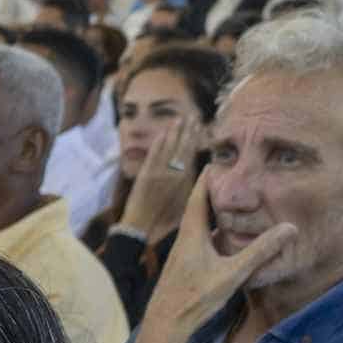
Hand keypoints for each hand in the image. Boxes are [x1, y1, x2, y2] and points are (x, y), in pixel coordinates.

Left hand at [120, 117, 200, 240]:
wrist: (142, 227)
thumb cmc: (164, 219)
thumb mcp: (184, 202)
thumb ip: (190, 183)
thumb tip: (200, 169)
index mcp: (185, 179)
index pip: (192, 153)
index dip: (196, 138)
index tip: (200, 125)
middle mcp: (174, 173)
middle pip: (183, 146)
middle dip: (188, 130)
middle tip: (193, 115)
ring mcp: (160, 172)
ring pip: (169, 147)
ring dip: (174, 131)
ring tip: (179, 119)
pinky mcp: (146, 174)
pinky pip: (154, 154)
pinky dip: (159, 142)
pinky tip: (163, 132)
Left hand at [144, 166, 297, 336]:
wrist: (164, 326)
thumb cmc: (194, 299)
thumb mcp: (232, 273)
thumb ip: (260, 251)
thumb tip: (289, 229)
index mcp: (192, 232)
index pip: (200, 194)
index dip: (210, 176)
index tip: (221, 158)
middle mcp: (184, 238)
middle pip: (199, 206)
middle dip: (215, 191)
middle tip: (232, 176)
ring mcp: (181, 253)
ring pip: (198, 224)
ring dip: (213, 212)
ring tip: (233, 202)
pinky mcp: (183, 266)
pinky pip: (198, 240)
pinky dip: (211, 231)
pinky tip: (223, 238)